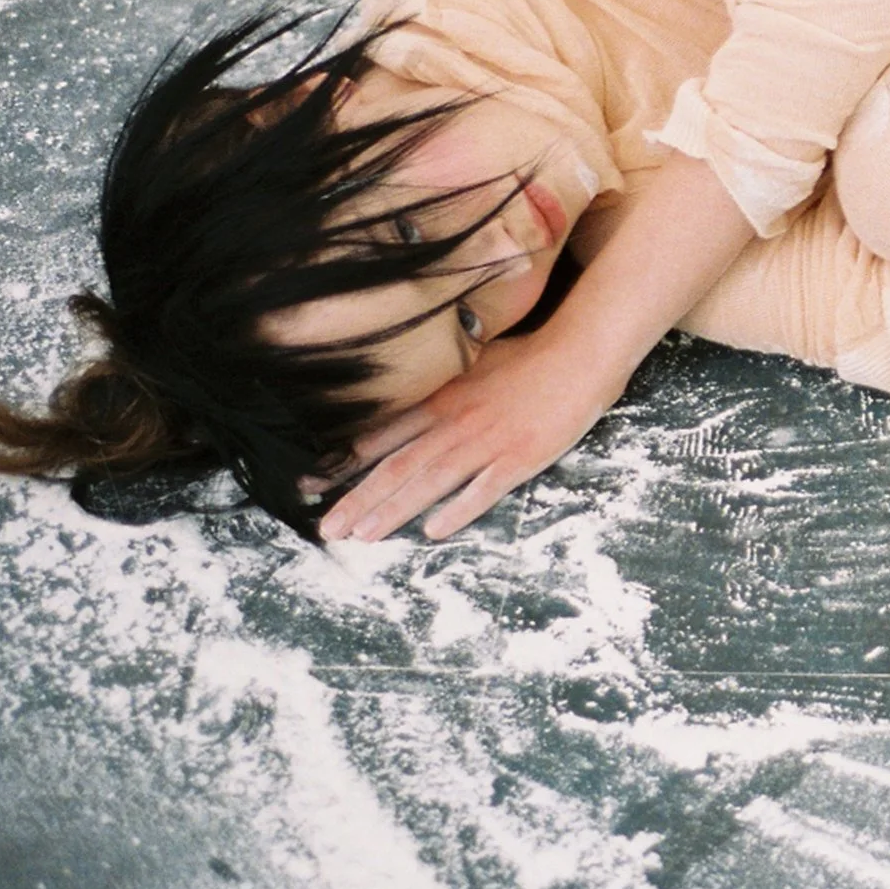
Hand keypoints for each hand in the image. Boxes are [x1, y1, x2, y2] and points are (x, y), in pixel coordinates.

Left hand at [316, 329, 625, 542]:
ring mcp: (487, 440)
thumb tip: (413, 404)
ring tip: (362, 536)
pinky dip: (458, 510)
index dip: (342, 463)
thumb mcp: (474, 364)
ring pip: (431, 479)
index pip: (381, 436)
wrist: (580, 352)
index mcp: (441, 399)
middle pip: (397, 465)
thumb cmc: (530, 356)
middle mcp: (455, 421)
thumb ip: (442, 387)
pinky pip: (485, 488)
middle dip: (357, 499)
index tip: (309, 485)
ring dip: (394, 509)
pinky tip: (434, 531)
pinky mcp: (521, 456)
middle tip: (325, 529)